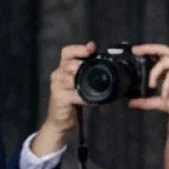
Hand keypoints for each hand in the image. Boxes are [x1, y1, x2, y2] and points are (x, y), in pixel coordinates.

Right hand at [33, 42, 94, 156]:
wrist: (61, 120)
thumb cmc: (72, 101)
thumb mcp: (81, 84)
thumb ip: (89, 74)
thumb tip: (110, 68)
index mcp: (64, 68)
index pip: (67, 52)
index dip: (79, 49)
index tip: (92, 48)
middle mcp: (58, 74)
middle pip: (69, 63)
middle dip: (82, 66)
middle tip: (94, 70)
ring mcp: (57, 86)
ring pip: (71, 78)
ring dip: (85, 83)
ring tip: (96, 89)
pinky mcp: (59, 97)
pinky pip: (75, 94)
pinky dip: (85, 97)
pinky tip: (91, 100)